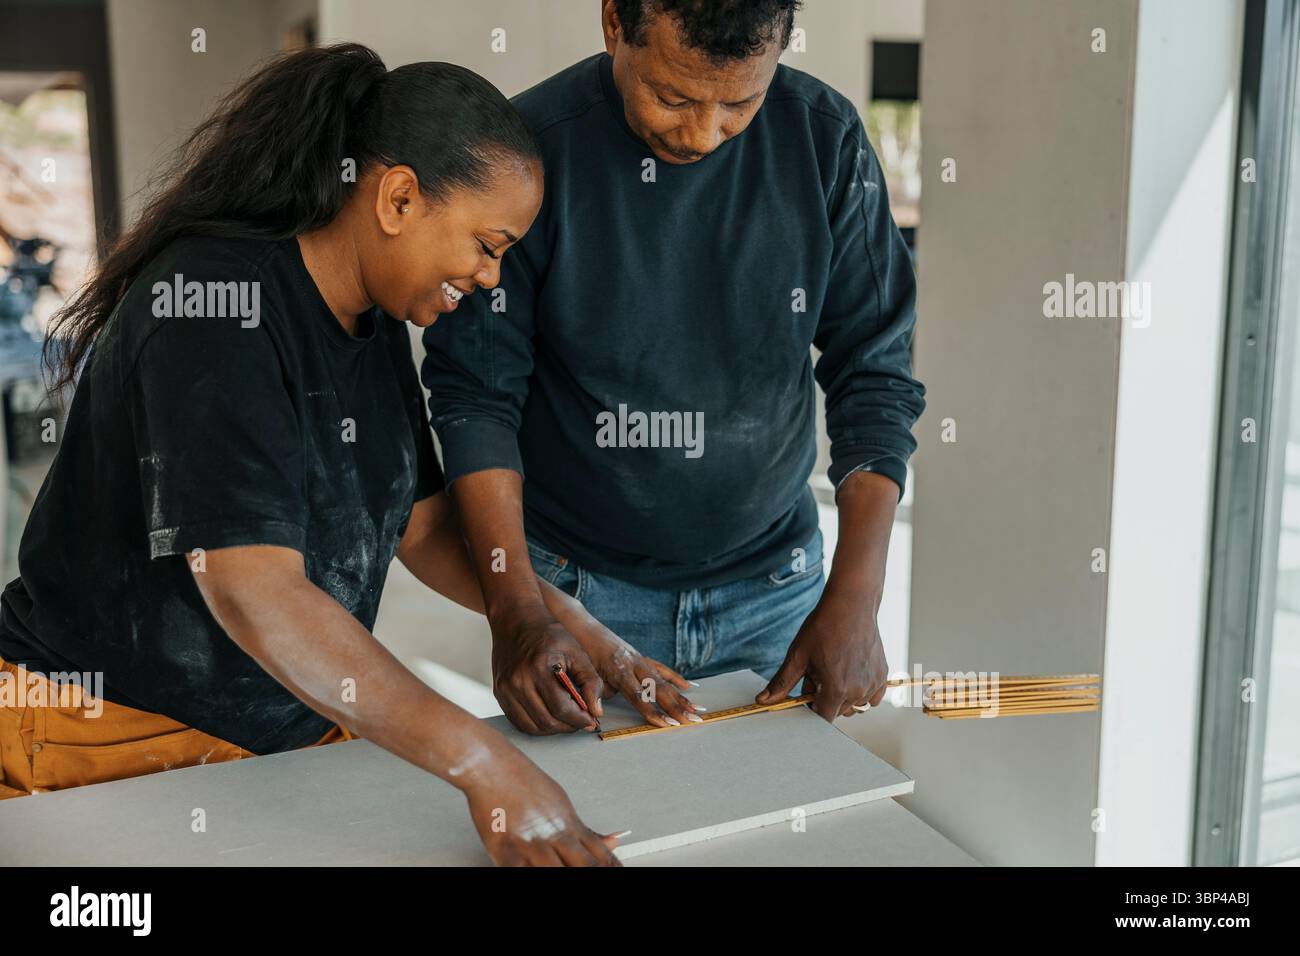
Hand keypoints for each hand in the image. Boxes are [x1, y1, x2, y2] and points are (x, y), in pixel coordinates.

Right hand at [463, 751, 622, 865]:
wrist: (489, 764)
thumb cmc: (520, 778)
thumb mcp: (559, 800)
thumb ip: (582, 827)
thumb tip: (612, 841)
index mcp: (568, 822)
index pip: (599, 853)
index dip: (610, 865)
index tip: (616, 870)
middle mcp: (553, 834)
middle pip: (583, 865)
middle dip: (591, 872)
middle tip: (598, 878)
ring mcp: (530, 843)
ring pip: (555, 871)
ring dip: (562, 874)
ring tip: (562, 872)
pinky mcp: (505, 849)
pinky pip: (520, 871)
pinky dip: (527, 874)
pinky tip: (531, 872)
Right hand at [490, 601, 604, 734]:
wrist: (516, 619)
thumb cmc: (548, 633)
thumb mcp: (576, 651)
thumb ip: (590, 681)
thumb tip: (596, 711)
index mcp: (540, 668)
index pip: (562, 708)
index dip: (580, 719)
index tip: (592, 721)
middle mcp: (519, 681)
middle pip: (547, 721)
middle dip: (569, 726)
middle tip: (582, 721)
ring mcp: (506, 688)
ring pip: (532, 726)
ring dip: (553, 729)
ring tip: (566, 720)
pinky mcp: (499, 692)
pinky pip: (517, 721)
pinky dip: (535, 725)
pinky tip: (549, 716)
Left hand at [558, 600, 698, 728]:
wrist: (583, 629)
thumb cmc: (583, 654)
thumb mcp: (587, 676)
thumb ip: (600, 694)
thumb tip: (603, 712)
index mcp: (619, 670)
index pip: (639, 696)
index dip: (653, 711)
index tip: (667, 724)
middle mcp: (633, 664)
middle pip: (659, 688)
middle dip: (677, 706)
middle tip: (693, 719)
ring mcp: (639, 659)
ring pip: (664, 680)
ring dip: (682, 696)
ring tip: (698, 708)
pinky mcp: (640, 656)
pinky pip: (661, 668)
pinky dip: (675, 678)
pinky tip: (689, 687)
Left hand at [756, 589, 888, 721]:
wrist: (851, 604)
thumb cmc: (824, 627)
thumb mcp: (798, 655)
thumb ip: (782, 683)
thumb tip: (762, 701)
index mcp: (836, 689)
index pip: (822, 718)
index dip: (811, 710)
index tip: (806, 696)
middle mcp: (858, 691)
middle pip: (837, 712)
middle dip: (824, 700)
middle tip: (818, 674)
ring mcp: (873, 684)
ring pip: (854, 706)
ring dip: (843, 697)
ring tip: (835, 671)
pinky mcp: (882, 676)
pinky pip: (871, 698)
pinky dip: (860, 692)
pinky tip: (851, 673)